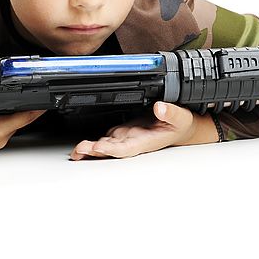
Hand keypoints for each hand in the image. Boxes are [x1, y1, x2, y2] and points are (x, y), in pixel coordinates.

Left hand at [69, 101, 207, 159]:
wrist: (182, 128)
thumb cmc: (181, 126)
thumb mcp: (181, 117)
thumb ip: (171, 113)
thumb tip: (160, 108)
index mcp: (146, 141)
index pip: (127, 148)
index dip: (112, 149)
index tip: (99, 147)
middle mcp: (134, 142)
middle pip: (111, 149)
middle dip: (95, 151)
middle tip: (80, 150)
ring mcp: (128, 137)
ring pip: (106, 145)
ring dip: (91, 148)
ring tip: (76, 151)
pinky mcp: (124, 131)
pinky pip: (107, 138)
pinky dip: (94, 142)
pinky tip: (83, 145)